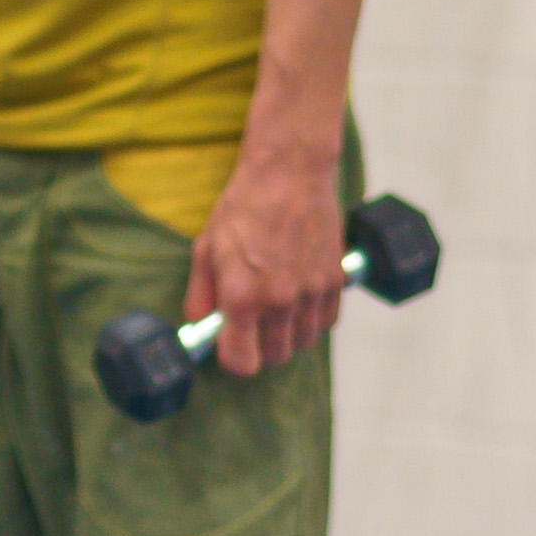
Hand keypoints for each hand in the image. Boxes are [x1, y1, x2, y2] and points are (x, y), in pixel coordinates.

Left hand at [184, 141, 346, 376]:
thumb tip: (201, 326)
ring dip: (288, 335)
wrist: (291, 172)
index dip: (233, 359)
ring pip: (302, 343)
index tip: (231, 344)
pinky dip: (312, 320)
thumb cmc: (244, 206)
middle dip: (260, 348)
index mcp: (242, 296)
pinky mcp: (334, 281)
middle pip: (274, 357)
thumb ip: (201, 294)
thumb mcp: (207, 247)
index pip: (242, 363)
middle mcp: (279, 301)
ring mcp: (311, 293)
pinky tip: (300, 300)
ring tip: (277, 310)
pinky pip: (325, 323)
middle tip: (253, 325)